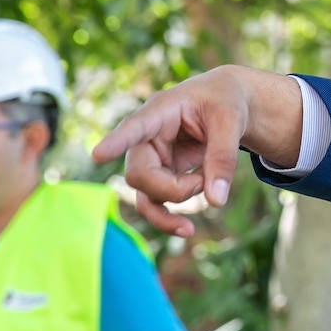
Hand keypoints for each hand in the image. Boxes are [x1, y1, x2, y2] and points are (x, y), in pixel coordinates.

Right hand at [92, 66, 283, 236]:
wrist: (227, 102)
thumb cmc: (225, 101)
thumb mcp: (233, 121)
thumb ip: (224, 157)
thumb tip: (216, 201)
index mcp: (161, 110)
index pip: (135, 127)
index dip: (116, 141)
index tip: (97, 155)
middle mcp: (148, 137)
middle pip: (139, 174)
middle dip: (172, 189)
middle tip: (205, 182)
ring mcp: (152, 159)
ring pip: (144, 195)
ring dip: (173, 207)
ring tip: (210, 195)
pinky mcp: (161, 176)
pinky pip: (154, 205)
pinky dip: (170, 219)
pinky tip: (188, 229)